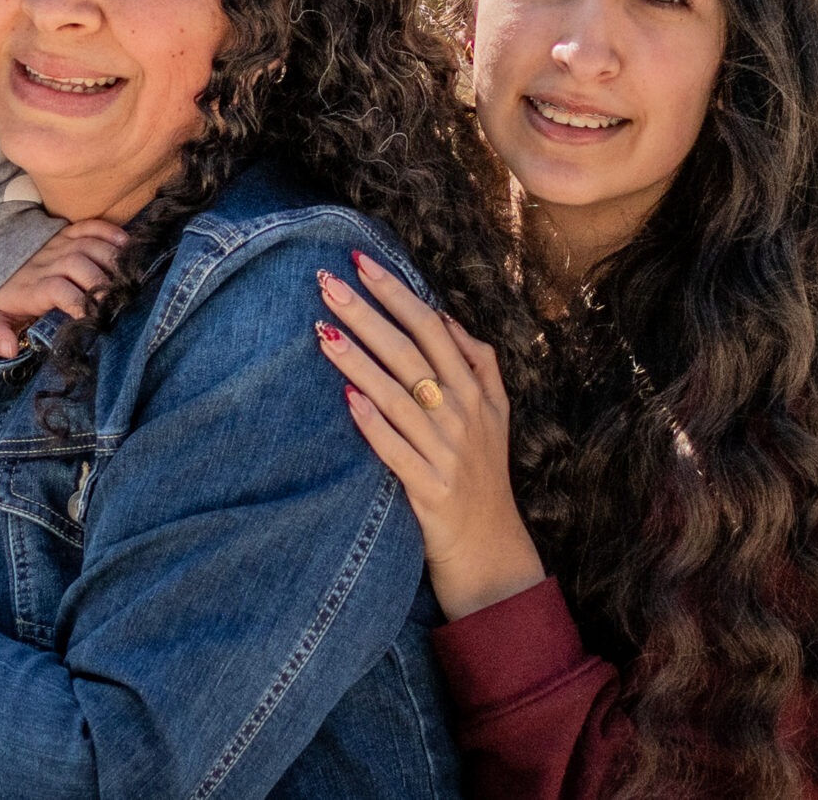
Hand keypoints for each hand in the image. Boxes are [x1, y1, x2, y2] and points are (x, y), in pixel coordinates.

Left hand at [0, 218, 130, 357]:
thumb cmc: (3, 296)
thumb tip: (9, 350)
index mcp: (32, 287)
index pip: (56, 289)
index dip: (77, 301)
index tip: (94, 318)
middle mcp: (47, 263)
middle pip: (77, 264)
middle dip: (101, 282)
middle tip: (118, 300)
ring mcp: (58, 245)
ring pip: (87, 245)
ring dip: (110, 259)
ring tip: (127, 278)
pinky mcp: (67, 232)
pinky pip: (89, 226)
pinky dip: (109, 231)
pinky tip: (125, 245)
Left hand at [316, 250, 546, 619]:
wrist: (493, 555)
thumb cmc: (484, 476)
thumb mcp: (495, 414)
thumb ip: (477, 361)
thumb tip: (444, 315)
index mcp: (477, 391)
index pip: (432, 328)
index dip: (396, 293)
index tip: (360, 262)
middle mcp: (464, 415)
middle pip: (410, 353)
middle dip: (367, 312)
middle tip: (326, 281)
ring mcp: (448, 452)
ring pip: (397, 396)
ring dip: (357, 359)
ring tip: (322, 328)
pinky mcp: (431, 490)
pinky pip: (396, 451)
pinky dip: (373, 424)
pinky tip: (345, 398)